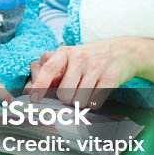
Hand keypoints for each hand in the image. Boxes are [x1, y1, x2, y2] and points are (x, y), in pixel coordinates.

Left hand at [25, 39, 143, 107]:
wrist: (123, 51)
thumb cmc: (89, 59)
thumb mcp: (70, 58)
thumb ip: (51, 71)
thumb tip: (29, 90)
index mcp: (65, 53)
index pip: (48, 69)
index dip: (39, 86)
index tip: (33, 99)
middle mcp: (79, 58)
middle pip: (64, 94)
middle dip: (67, 99)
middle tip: (75, 91)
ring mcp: (96, 68)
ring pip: (79, 101)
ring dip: (81, 102)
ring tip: (87, 91)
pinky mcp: (110, 78)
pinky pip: (95, 102)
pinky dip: (94, 103)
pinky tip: (97, 93)